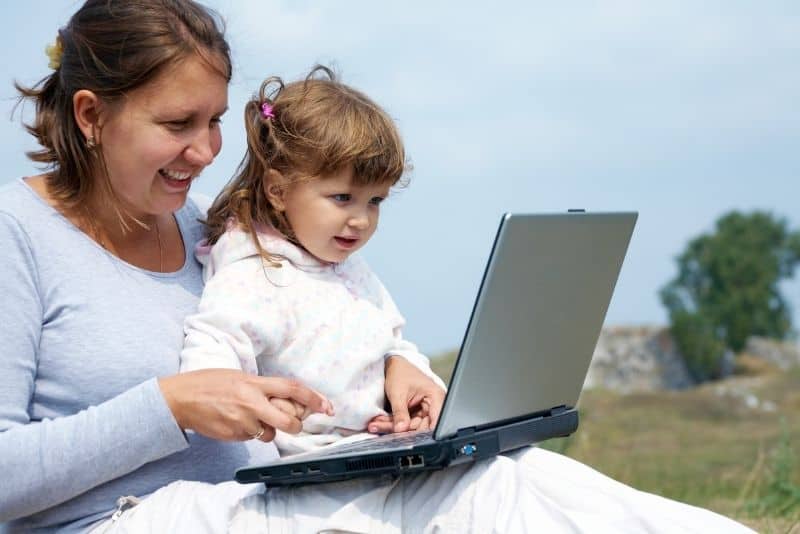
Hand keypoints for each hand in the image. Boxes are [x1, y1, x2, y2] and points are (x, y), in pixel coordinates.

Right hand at [159, 369, 333, 442]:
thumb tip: (287, 398)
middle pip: (289, 421)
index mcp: (255, 383)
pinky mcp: (233, 436)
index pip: (293, 389)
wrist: (181, 399)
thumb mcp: (240, 377)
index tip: (327, 406)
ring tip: (251, 417)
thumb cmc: (210, 384)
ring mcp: (242, 422)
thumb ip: (263, 387)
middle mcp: (251, 403)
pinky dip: (251, 433)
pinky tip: (236, 422)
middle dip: (296, 425)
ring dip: (269, 429)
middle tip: (295, 423)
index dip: (314, 398)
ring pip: (271, 433)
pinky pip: (252, 438)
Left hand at [368, 356, 445, 433]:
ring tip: (374, 424)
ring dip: (390, 426)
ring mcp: (423, 410)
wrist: (394, 365)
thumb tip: (401, 430)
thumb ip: (400, 413)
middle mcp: (432, 405)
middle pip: (419, 426)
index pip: (434, 423)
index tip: (404, 435)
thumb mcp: (398, 393)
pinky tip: (378, 422)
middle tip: (379, 427)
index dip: (421, 432)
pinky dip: (390, 422)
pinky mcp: (413, 413)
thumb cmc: (400, 373)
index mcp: (436, 397)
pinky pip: (403, 423)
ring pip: (408, 426)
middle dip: (398, 429)